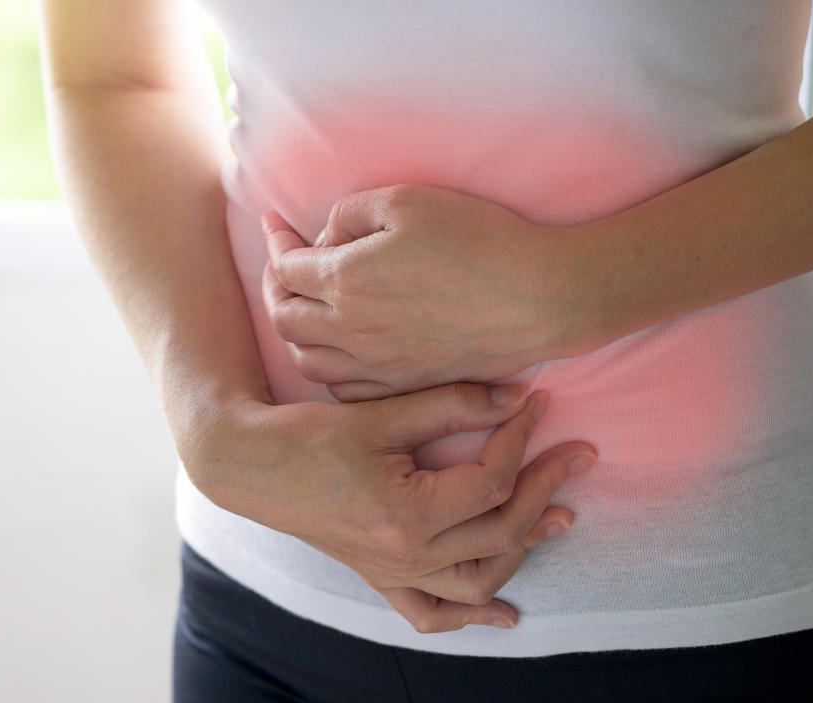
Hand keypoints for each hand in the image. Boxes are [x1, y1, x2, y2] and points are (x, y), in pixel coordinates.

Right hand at [187, 382, 597, 632]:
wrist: (250, 466)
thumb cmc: (310, 435)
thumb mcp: (382, 414)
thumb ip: (453, 405)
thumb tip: (519, 399)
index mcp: (408, 512)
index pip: (491, 481)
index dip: (521, 440)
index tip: (538, 404)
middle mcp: (406, 554)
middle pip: (500, 530)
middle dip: (544, 486)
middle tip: (575, 452)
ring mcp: (393, 573)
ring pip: (480, 579)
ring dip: (525, 548)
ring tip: (560, 515)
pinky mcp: (380, 578)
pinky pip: (431, 613)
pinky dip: (470, 618)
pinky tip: (506, 616)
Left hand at [260, 183, 617, 401]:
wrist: (537, 298)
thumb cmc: (477, 240)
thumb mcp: (407, 201)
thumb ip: (350, 213)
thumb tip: (324, 239)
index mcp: (345, 281)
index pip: (285, 266)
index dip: (275, 241)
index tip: (274, 223)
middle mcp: (351, 330)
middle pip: (284, 317)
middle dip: (275, 287)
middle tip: (282, 265)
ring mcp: (377, 365)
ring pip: (307, 360)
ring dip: (295, 332)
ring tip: (303, 309)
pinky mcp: (404, 385)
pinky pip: (344, 390)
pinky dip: (328, 368)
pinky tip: (339, 349)